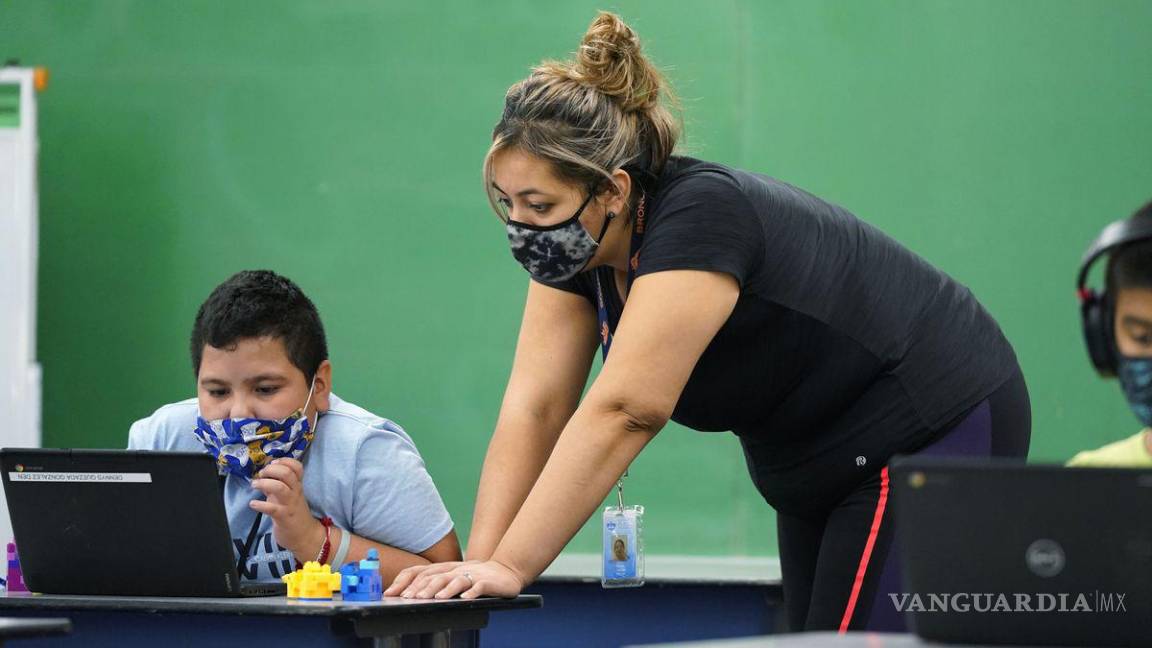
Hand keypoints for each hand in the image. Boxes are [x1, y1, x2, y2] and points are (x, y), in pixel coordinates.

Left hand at [249, 458, 317, 556]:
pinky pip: (272, 509)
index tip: (272, 462)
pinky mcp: (283, 517)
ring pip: (280, 488)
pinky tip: (252, 504)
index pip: (297, 467)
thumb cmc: (294, 514)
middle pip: (287, 473)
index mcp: (297, 485)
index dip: (284, 461)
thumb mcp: (288, 496)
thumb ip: (278, 484)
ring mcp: (290, 504)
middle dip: (271, 470)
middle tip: (261, 474)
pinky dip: (260, 505)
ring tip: (254, 485)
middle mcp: (295, 492)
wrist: (305, 536)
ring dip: (264, 483)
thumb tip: (264, 474)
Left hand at [387, 560, 523, 599]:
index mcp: (444, 568)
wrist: (505, 572)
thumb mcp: (452, 577)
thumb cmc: (475, 576)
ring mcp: (472, 574)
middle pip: (435, 576)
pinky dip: (472, 591)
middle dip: (421, 587)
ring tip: (433, 598)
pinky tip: (465, 598)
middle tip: (409, 598)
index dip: (405, 581)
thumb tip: (407, 594)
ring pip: (455, 580)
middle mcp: (455, 570)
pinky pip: (479, 586)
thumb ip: (434, 582)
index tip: (391, 593)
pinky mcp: (487, 582)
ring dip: (444, 588)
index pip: (420, 571)